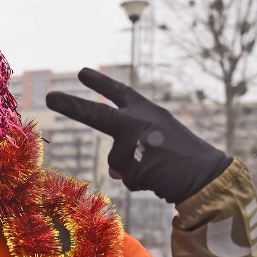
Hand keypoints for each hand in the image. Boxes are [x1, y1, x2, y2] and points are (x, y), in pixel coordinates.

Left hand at [45, 68, 231, 203]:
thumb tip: (115, 170)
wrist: (207, 176)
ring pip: (116, 163)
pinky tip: (158, 178)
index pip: (119, 93)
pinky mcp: (134, 165)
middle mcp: (138, 122)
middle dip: (72, 105)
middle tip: (49, 96)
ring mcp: (135, 143)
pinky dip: (139, 184)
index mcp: (147, 111)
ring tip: (158, 168)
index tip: (80, 72)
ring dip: (133, 171)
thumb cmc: (182, 158)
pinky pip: (126, 178)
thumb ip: (131, 144)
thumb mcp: (158, 138)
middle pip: (97, 115)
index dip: (99, 83)